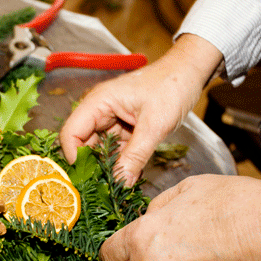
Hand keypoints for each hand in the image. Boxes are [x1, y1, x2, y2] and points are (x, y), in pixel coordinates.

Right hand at [59, 34, 222, 185]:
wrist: (190, 72)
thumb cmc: (172, 86)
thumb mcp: (154, 125)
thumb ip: (135, 156)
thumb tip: (121, 183)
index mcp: (98, 102)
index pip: (71, 133)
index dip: (74, 157)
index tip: (88, 178)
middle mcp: (100, 112)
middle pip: (82, 145)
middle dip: (92, 167)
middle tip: (104, 188)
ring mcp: (111, 121)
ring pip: (99, 151)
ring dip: (107, 168)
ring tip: (118, 186)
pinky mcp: (124, 129)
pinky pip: (115, 151)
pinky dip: (121, 164)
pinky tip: (129, 178)